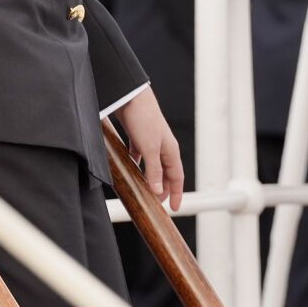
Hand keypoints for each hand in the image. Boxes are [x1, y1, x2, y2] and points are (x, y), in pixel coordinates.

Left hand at [114, 88, 184, 210]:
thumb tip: (157, 191)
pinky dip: (137, 166)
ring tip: (144, 192)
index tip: (174, 209)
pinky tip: (131, 171)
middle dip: (162, 189)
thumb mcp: (149, 148)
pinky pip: (139, 157)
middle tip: (156, 205)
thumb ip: (153, 171)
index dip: (176, 193)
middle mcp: (163, 147)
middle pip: (165, 174)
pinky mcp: (137, 137)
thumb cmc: (144, 119)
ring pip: (152, 167)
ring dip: (149, 179)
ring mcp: (150, 142)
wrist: (130, 97)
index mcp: (170, 150)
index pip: (177, 177)